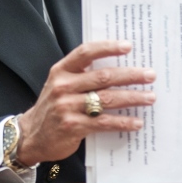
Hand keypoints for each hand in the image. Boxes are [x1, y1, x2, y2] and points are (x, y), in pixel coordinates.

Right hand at [16, 40, 155, 165]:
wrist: (30, 136)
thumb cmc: (52, 107)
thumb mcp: (59, 84)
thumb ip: (81, 75)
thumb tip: (117, 69)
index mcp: (61, 70)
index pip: (86, 52)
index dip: (108, 48)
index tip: (128, 46)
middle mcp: (63, 86)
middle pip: (103, 76)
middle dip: (130, 75)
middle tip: (150, 75)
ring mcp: (67, 106)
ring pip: (107, 99)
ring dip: (132, 98)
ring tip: (150, 97)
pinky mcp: (73, 126)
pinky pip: (104, 122)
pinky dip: (123, 122)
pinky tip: (136, 122)